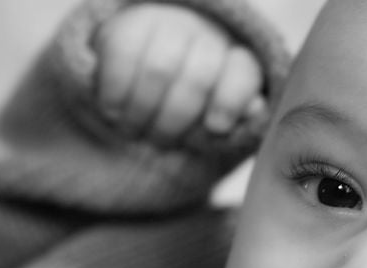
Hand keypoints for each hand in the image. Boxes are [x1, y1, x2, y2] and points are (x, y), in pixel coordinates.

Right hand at [93, 4, 264, 143]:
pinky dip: (116, 91)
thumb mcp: (214, 119)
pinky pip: (122, 55)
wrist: (142, 72)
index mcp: (236, 60)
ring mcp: (168, 25)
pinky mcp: (128, 23)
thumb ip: (234, 116)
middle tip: (160, 144)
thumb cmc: (190, 108)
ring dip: (143, 112)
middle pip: (197, 78)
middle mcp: (205, 35)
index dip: (231, 100)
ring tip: (132, 133)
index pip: (242, 73)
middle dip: (176, 121)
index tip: (215, 127)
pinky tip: (112, 111)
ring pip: (159, 70)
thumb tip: (255, 110)